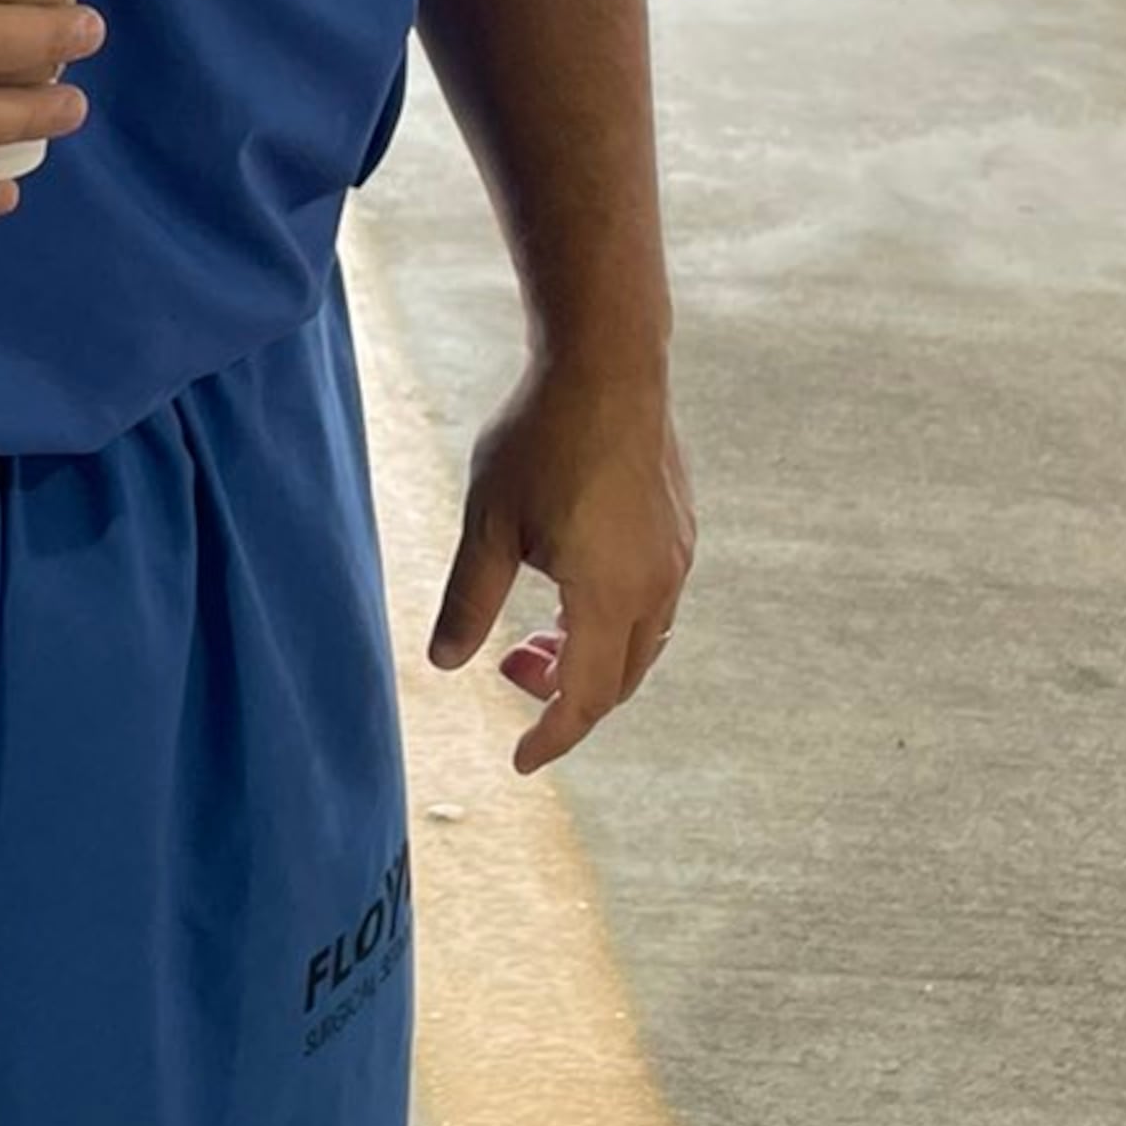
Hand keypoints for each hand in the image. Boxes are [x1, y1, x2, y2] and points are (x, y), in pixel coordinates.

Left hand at [429, 353, 695, 775]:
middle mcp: (656, 585)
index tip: (521, 762)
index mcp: (609, 596)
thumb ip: (468, 601)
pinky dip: (613, 622)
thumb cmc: (542, 438)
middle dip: (565, 696)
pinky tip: (572, 588)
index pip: (582, 699)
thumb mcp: (488, 524)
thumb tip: (445, 664)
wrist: (606, 363)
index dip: (551, 738)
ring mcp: (676, 556)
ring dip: (590, 657)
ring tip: (534, 634)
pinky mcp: (680, 528)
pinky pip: (655, 603)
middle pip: (618, 679)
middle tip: (510, 672)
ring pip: (641, 643)